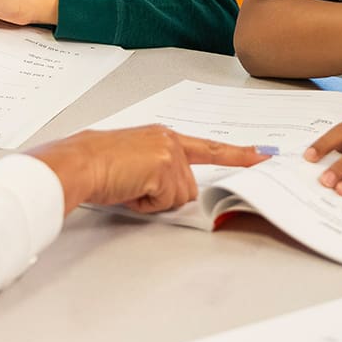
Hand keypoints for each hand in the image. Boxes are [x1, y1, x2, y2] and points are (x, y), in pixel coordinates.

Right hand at [26, 125, 269, 213]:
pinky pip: (165, 202)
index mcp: (164, 136)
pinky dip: (146, 204)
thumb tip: (172, 194)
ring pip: (178, 197)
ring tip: (128, 186)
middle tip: (134, 187)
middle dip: (164, 197)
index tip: (263, 155)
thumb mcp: (136, 164)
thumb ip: (161, 172)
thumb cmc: (96, 166)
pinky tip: (128, 189)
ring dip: (153, 201)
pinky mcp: (164, 167)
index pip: (209, 147)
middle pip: (189, 187)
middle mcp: (170, 140)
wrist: (78, 163)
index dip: (238, 154)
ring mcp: (169, 152)